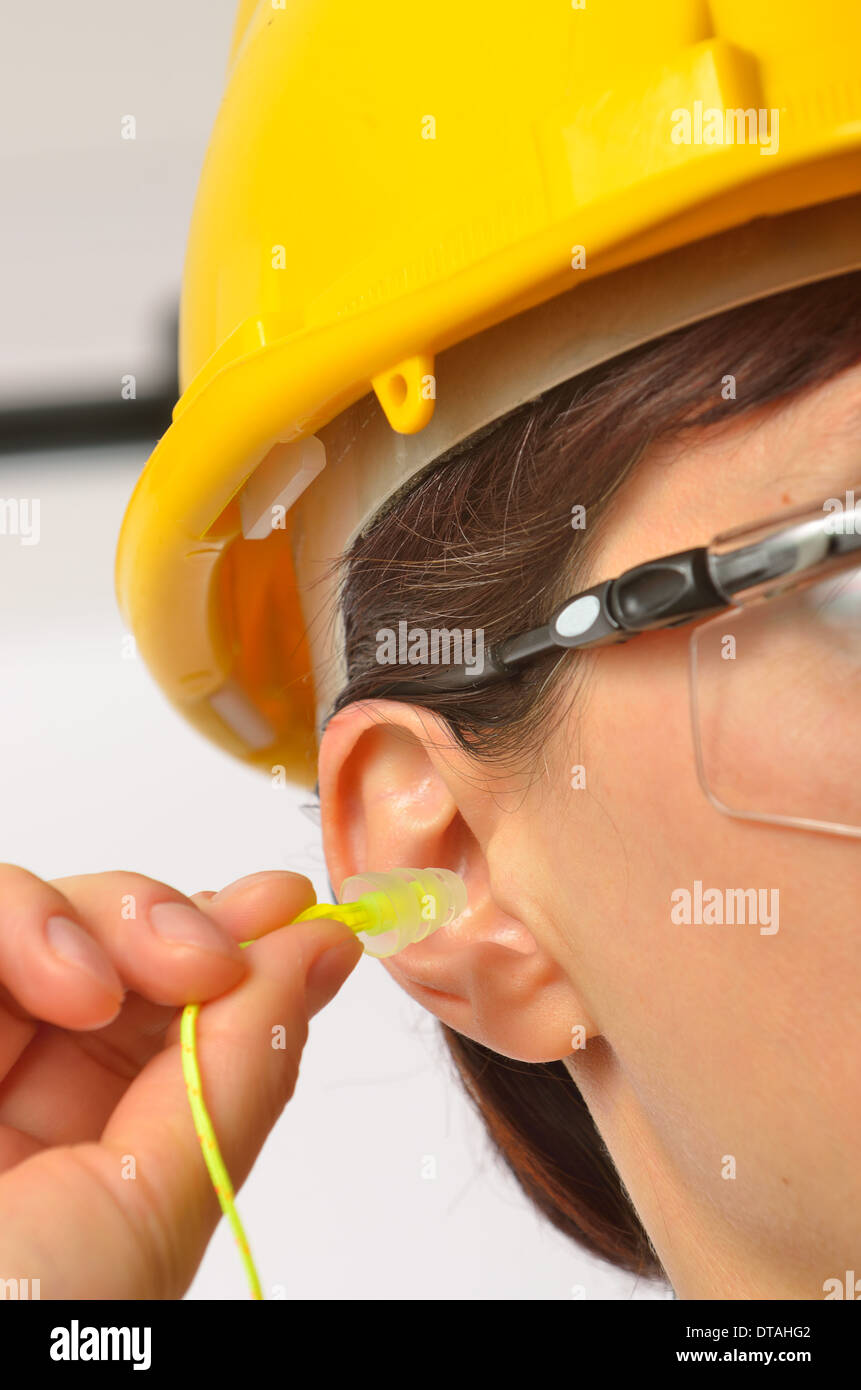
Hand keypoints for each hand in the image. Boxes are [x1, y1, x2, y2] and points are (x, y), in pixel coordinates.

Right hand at [0, 866, 360, 1297]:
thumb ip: (241, 1066)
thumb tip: (322, 951)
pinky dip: (16, 921)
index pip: (168, 1004)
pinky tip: (58, 984)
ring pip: (25, 906)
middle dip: (166, 920)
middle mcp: (16, 1088)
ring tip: (100, 988)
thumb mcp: (153, 1204)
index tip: (288, 909)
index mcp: (93, 1143)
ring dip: (86, 919)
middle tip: (210, 956)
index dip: (229, 942)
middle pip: (101, 934)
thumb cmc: (28, 1323)